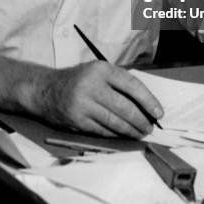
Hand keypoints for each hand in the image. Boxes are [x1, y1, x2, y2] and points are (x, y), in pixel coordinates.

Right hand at [33, 61, 163, 138]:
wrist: (45, 90)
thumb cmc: (78, 80)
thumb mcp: (97, 71)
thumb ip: (118, 82)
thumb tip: (145, 104)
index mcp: (101, 69)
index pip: (131, 85)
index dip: (148, 100)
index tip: (158, 112)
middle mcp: (91, 84)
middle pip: (124, 107)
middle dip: (141, 120)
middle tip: (149, 128)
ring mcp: (82, 103)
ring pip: (114, 121)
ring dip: (131, 130)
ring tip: (140, 133)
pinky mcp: (76, 120)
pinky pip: (102, 130)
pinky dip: (116, 134)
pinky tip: (123, 135)